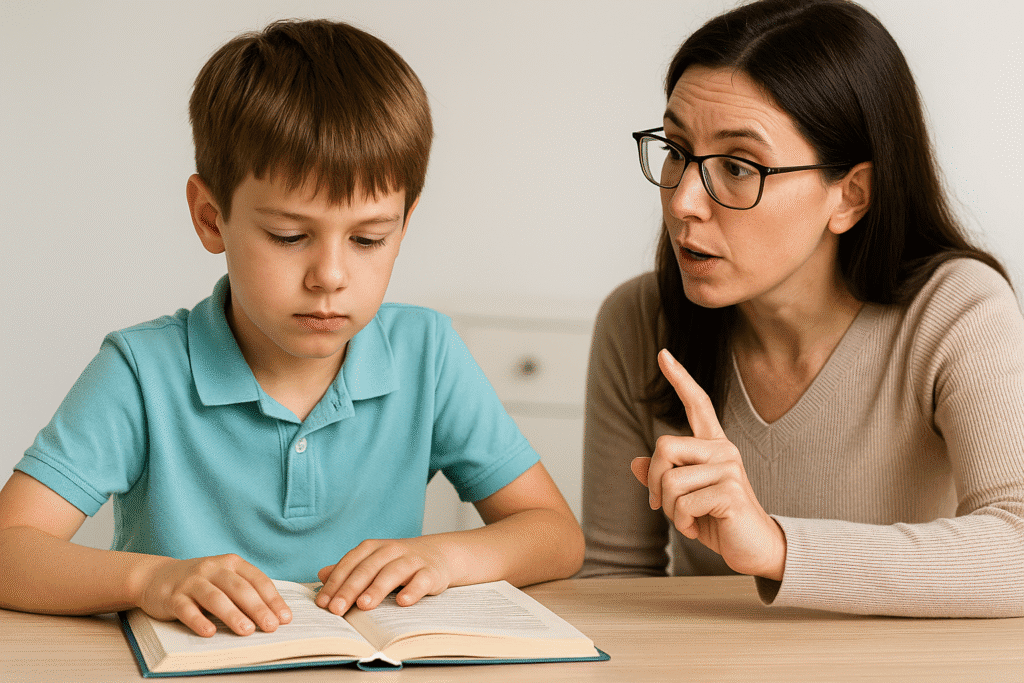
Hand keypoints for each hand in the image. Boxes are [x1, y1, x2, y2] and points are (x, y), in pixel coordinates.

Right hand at [135, 554, 291, 636]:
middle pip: (239, 589)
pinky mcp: (172, 597)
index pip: (257, 580)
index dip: (272, 599)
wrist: (157, 577)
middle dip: (258, 608)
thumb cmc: (201, 582)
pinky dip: (198, 621)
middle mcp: (212, 568)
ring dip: (233, 615)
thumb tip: (273, 615)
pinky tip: (209, 632)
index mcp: (231, 563)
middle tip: (271, 627)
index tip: (285, 618)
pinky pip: (186, 609)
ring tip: (246, 631)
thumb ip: (245, 591)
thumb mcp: (224, 579)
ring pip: (215, 598)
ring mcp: (191, 582)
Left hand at [315, 538, 452, 614]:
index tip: (323, 603)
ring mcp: (412, 560)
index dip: (335, 583)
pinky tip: (402, 602)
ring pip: (393, 572)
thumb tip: (321, 575)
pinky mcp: (431, 572)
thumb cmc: (398, 562)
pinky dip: (412, 590)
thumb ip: (349, 570)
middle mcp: (391, 550)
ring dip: (377, 588)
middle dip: (350, 589)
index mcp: (373, 548)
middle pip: (368, 569)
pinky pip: (421, 580)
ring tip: (364, 605)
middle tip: (336, 609)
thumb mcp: (372, 562)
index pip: (350, 564)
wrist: (437, 555)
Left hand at [631, 349, 786, 580]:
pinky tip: (697, 528)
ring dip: (668, 510)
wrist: (755, 549)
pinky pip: (682, 504)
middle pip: (663, 446)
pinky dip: (681, 523)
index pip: (697, 403)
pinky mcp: (731, 491)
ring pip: (669, 481)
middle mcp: (723, 450)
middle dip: (653, 481)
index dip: (680, 378)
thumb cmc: (719, 521)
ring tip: (688, 520)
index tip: (663, 353)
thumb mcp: (684, 500)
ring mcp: (729, 468)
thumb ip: (663, 479)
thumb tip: (634, 463)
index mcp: (713, 446)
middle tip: (661, 505)